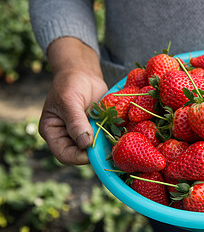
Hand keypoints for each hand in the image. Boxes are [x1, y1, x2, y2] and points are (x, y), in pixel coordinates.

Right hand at [39, 37, 107, 164]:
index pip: (64, 154)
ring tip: (118, 138)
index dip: (78, 157)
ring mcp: (83, 133)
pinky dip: (112, 136)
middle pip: (81, 154)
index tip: (93, 151)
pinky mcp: (96, 129)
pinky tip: (122, 132)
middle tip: (110, 145)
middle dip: (95, 151)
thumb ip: (76, 122)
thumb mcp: (69, 102)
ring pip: (95, 148)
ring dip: (106, 145)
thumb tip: (84, 143)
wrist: (83, 73)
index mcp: (53, 133)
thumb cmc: (70, 84)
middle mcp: (67, 137)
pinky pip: (105, 138)